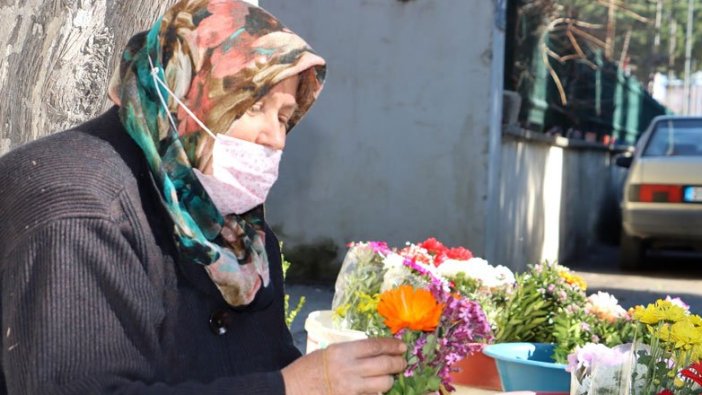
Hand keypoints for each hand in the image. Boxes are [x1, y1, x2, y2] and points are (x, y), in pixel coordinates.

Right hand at [282, 338, 406, 394]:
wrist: (291, 391)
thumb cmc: (307, 369)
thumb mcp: (328, 353)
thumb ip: (350, 352)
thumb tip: (373, 352)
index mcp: (342, 351)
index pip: (375, 345)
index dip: (392, 345)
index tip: (401, 346)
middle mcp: (349, 369)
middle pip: (384, 364)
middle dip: (397, 363)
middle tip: (402, 362)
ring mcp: (350, 388)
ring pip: (383, 384)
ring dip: (390, 380)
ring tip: (390, 377)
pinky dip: (377, 393)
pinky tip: (376, 390)